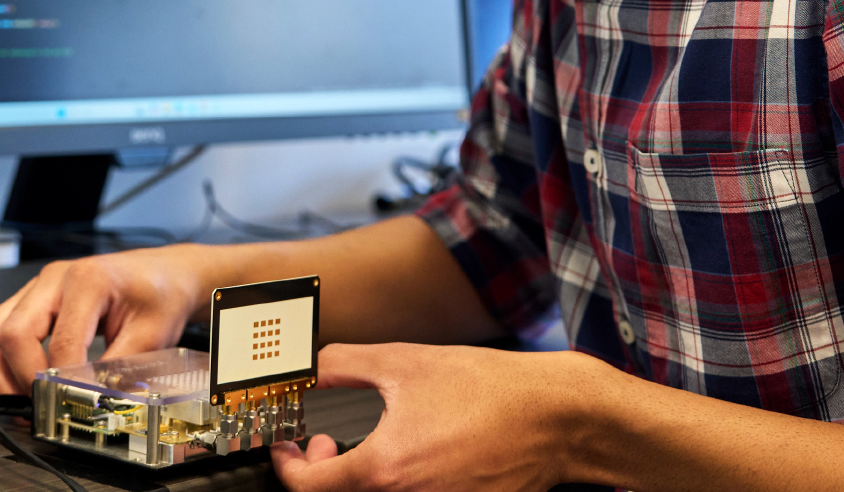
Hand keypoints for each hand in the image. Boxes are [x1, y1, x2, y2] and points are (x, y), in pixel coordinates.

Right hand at [0, 245, 222, 393]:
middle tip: (38, 408)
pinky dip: (3, 359)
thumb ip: (120, 371)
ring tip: (22, 402)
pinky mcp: (33, 296)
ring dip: (0, 371)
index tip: (71, 407)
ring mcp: (39, 285)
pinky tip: (22, 382)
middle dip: (20, 378)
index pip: (60, 342)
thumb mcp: (152, 335)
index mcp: (88, 280)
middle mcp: (55, 278)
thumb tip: (96, 405)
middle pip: (11, 333)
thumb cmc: (158, 295)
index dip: (61, 382)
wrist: (163, 274)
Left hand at [271, 343, 601, 491]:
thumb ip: (343, 366)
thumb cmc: (489, 390)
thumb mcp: (404, 363)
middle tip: (329, 442)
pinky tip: (412, 451)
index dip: (289, 465)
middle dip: (323, 472)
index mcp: (386, 469)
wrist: (555, 417)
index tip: (288, 446)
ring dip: (361, 476)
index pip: (309, 487)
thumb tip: (310, 372)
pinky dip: (397, 480)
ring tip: (372, 443)